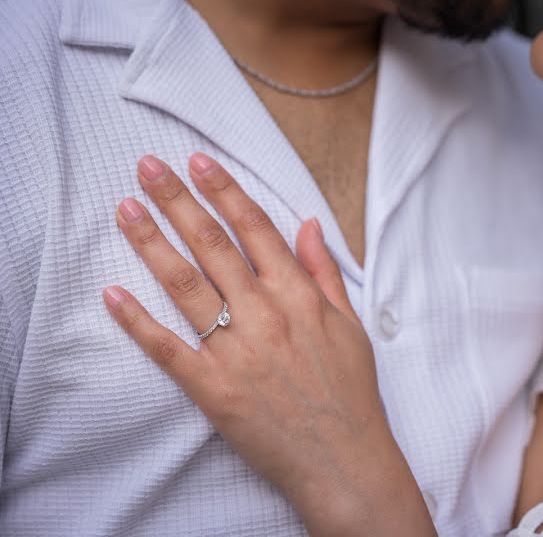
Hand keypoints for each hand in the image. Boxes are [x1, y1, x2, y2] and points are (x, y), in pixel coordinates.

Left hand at [102, 154, 435, 536]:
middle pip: (213, 245)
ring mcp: (236, 350)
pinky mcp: (212, 387)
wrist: (343, 457)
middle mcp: (265, 314)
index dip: (225, 191)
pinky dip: (138, 322)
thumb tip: (307, 225)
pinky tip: (114, 294)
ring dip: (152, 244)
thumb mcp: (350, 324)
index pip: (255, 229)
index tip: (199, 163)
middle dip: (178, 201)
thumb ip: (324, 272)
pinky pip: (167, 349)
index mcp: (299, 296)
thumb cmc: (349, 391)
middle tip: (149, 168)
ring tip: (126, 210)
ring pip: (186, 285)